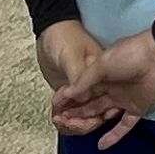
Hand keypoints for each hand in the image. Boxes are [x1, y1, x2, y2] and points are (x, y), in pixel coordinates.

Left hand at [34, 17, 105, 132]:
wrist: (50, 30)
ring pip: (84, 116)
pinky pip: (72, 111)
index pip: (105, 106)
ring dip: (72, 122)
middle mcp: (98, 86)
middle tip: (63, 120)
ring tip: (57, 119)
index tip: (75, 120)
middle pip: (96, 115)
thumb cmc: (64, 36)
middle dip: (81, 123)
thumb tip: (82, 99)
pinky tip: (56, 117)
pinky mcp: (71, 92)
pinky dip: (65, 117)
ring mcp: (84, 90)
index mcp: (103, 77)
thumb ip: (77, 77)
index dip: (91, 118)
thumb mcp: (71, 56)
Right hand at [56, 30, 154, 149]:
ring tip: (74, 129)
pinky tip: (101, 145)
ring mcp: (123, 99)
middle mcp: (110, 88)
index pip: (79, 90)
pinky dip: (114, 136)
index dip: (67, 99)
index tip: (54, 107)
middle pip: (89, 104)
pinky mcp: (138, 108)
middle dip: (74, 112)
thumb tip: (68, 93)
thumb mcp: (101, 64)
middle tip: (60, 120)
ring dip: (88, 122)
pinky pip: (124, 125)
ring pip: (102, 114)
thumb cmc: (132, 53)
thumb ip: (84, 80)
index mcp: (100, 75)